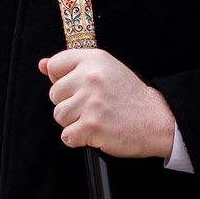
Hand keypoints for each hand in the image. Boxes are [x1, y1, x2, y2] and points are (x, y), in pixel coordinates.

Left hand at [40, 50, 174, 159]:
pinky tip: (96, 131)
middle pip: (54, 95)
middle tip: (94, 105)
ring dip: (74, 122)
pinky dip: (79, 138)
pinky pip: (67, 136)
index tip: (79, 87)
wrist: (157, 119)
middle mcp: (90, 77)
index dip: (63, 79)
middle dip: (70, 104)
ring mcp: (90, 102)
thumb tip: (42, 65)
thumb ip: (72, 66)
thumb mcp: (105, 70)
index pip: (55, 65)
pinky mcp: (91, 126)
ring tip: (96, 118)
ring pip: (59, 116)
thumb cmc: (130, 96)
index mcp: (93, 59)